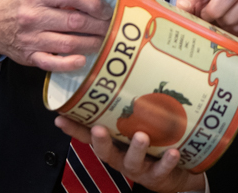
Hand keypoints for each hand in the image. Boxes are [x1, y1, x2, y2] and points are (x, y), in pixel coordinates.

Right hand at [0, 0, 112, 71]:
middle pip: (75, 22)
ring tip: (105, 42)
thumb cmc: (21, 4)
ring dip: (91, 43)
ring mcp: (31, 39)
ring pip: (68, 43)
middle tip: (113, 28)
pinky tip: (83, 59)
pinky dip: (70, 63)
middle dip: (99, 25)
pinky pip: (52, 63)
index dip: (94, 3)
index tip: (107, 10)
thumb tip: (94, 3)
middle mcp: (33, 17)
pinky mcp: (29, 57)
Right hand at [55, 116, 205, 192]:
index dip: (74, 128)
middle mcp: (123, 155)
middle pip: (106, 151)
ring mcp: (139, 167)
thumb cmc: (156, 141)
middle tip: (98, 130)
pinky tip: (172, 152)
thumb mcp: (143, 121)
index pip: (90, 136)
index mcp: (116, 142)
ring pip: (132, 161)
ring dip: (136, 149)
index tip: (60, 117)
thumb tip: (137, 63)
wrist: (177, 171)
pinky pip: (161, 169)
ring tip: (141, 136)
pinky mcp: (158, 175)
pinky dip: (166, 161)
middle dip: (101, 141)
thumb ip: (136, 101)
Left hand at [176, 0, 237, 42]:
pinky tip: (236, 30)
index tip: (186, 10)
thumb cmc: (208, 6)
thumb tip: (176, 14)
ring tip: (222, 25)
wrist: (226, 18)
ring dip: (231, 21)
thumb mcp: (193, 3)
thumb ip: (185, 5)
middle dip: (216, 11)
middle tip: (209, 19)